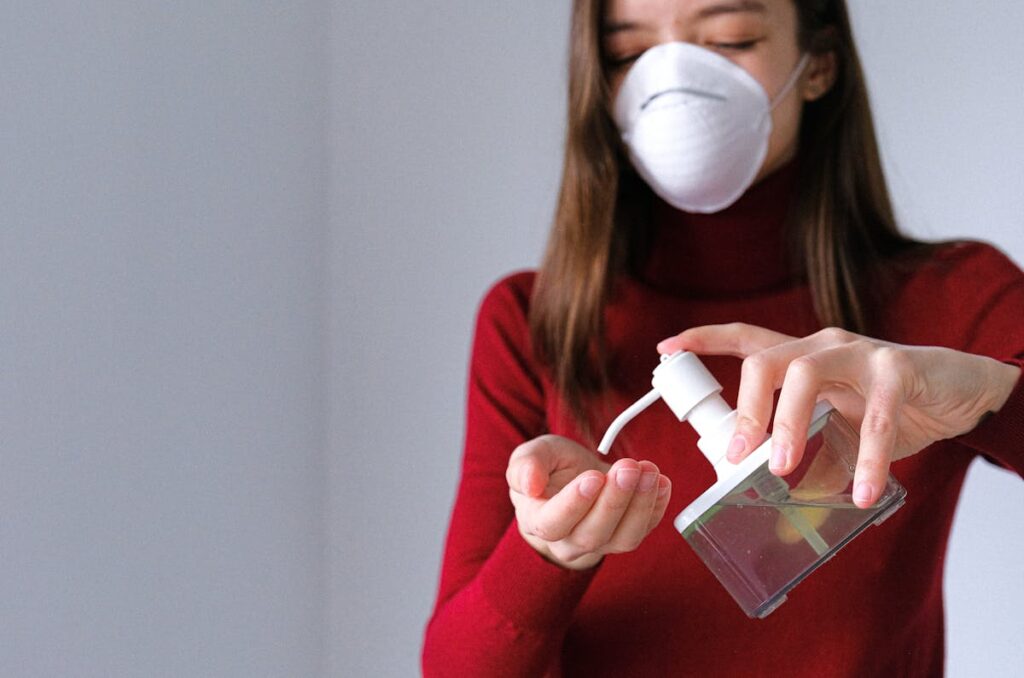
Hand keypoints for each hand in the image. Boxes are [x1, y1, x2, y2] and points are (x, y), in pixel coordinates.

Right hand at [506, 435, 671, 569]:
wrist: (573, 477)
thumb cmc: (550, 467)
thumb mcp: (534, 453)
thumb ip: (526, 464)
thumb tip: (529, 484)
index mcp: (537, 520)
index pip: (553, 524)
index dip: (574, 504)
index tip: (593, 477)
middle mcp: (567, 540)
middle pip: (592, 534)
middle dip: (615, 500)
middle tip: (628, 467)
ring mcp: (600, 542)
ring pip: (623, 538)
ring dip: (641, 504)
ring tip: (649, 471)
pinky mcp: (625, 536)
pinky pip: (644, 530)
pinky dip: (656, 506)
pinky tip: (660, 482)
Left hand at [658, 324, 1020, 508]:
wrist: (958, 394)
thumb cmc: (889, 409)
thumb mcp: (836, 434)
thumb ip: (807, 460)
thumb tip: (776, 513)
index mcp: (801, 357)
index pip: (745, 339)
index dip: (704, 340)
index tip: (665, 348)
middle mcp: (823, 346)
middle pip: (766, 360)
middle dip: (745, 407)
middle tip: (737, 454)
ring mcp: (860, 353)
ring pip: (808, 375)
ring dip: (789, 425)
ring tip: (783, 470)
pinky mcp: (898, 370)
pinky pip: (875, 416)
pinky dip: (866, 459)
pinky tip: (861, 493)